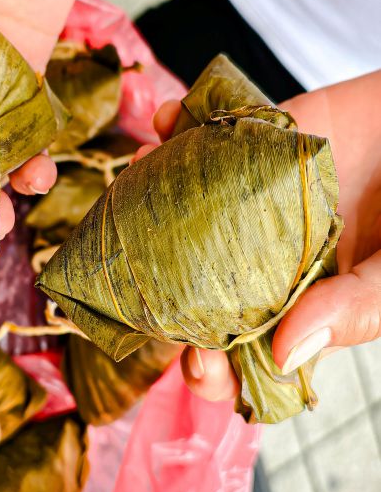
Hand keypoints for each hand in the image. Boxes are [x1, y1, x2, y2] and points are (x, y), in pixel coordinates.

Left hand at [148, 71, 380, 401]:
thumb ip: (354, 310)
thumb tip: (284, 357)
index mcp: (299, 308)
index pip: (241, 359)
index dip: (211, 371)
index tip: (197, 361)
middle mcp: (263, 261)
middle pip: (189, 291)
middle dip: (151, 287)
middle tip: (140, 270)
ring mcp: (252, 203)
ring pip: (182, 212)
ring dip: (148, 198)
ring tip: (138, 180)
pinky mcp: (257, 142)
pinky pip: (206, 137)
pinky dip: (176, 126)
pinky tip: (165, 120)